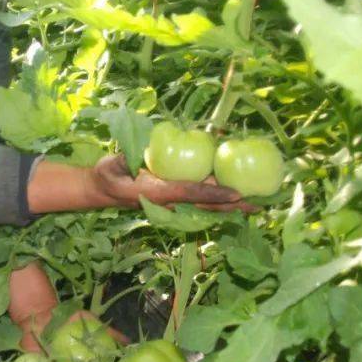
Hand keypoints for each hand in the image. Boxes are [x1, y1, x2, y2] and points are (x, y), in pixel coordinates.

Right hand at [91, 153, 257, 211]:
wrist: (103, 190)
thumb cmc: (108, 175)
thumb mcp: (111, 166)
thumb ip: (123, 161)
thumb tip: (134, 155)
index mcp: (159, 193)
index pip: (191, 193)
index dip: (214, 193)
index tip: (236, 193)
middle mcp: (171, 202)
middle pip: (207, 205)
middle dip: (232, 206)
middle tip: (258, 205)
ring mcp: (175, 202)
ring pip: (207, 205)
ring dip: (231, 205)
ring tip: (255, 203)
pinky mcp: (175, 199)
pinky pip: (201, 199)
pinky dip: (220, 199)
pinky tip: (236, 196)